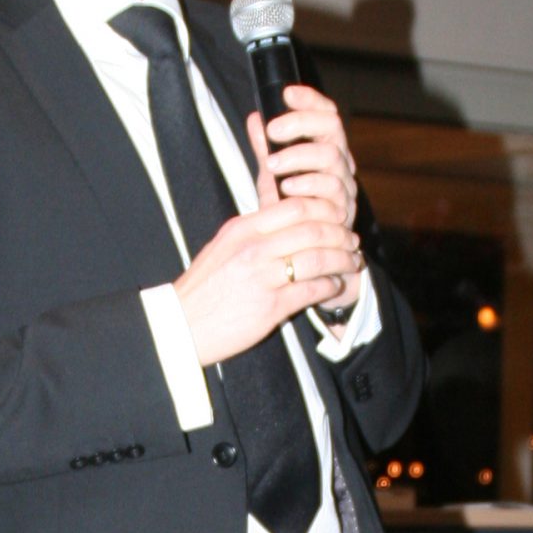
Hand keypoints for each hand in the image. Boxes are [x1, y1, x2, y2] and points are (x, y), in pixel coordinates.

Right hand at [173, 194, 365, 366]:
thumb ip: (253, 231)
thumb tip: (284, 218)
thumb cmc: (203, 288)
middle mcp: (254, 248)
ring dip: (342, 260)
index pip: (295, 207)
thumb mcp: (223, 246)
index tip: (337, 216)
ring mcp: (263, 277)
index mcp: (243, 229)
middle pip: (313, 230)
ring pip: (318, 258)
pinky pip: (311, 290)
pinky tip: (335, 286)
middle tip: (352, 241)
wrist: (180, 325)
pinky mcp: (270, 307)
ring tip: (352, 263)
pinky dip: (330, 286)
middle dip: (340, 234)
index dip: (325, 209)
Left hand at [245, 86, 364, 315]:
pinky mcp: (345, 215)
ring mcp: (345, 192)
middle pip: (333, 130)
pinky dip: (308, 185)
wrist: (307, 268)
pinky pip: (332, 192)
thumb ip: (268, 151)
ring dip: (300, 156)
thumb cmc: (290, 221)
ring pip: (333, 158)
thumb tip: (256, 117)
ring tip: (273, 164)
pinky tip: (286, 187)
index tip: (287, 93)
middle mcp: (340, 168)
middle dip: (301, 125)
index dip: (310, 101)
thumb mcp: (273, 181)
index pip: (327, 116)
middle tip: (273, 132)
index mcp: (324, 154)